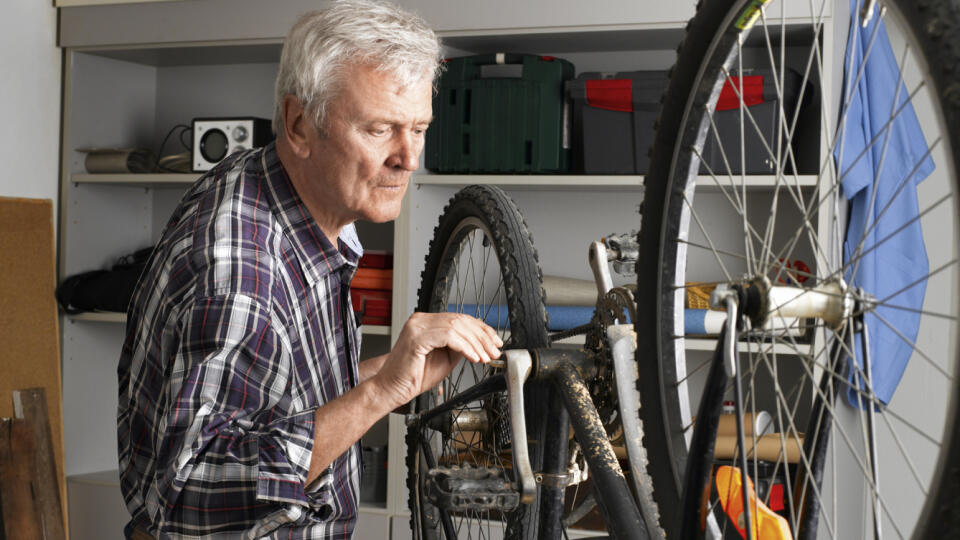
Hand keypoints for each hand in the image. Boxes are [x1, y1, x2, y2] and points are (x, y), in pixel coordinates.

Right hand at [371, 312, 502, 407]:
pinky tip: (473, 358)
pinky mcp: (417, 337)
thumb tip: (480, 343)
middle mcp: (421, 320)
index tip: (495, 341)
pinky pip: (448, 336)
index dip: (481, 329)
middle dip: (482, 336)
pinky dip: (465, 347)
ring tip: (485, 358)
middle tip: (495, 351)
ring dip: (476, 343)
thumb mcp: (446, 358)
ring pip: (457, 327)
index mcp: (427, 322)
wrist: (391, 389)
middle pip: (461, 320)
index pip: (460, 318)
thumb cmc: (414, 376)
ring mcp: (418, 326)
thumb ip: (460, 346)